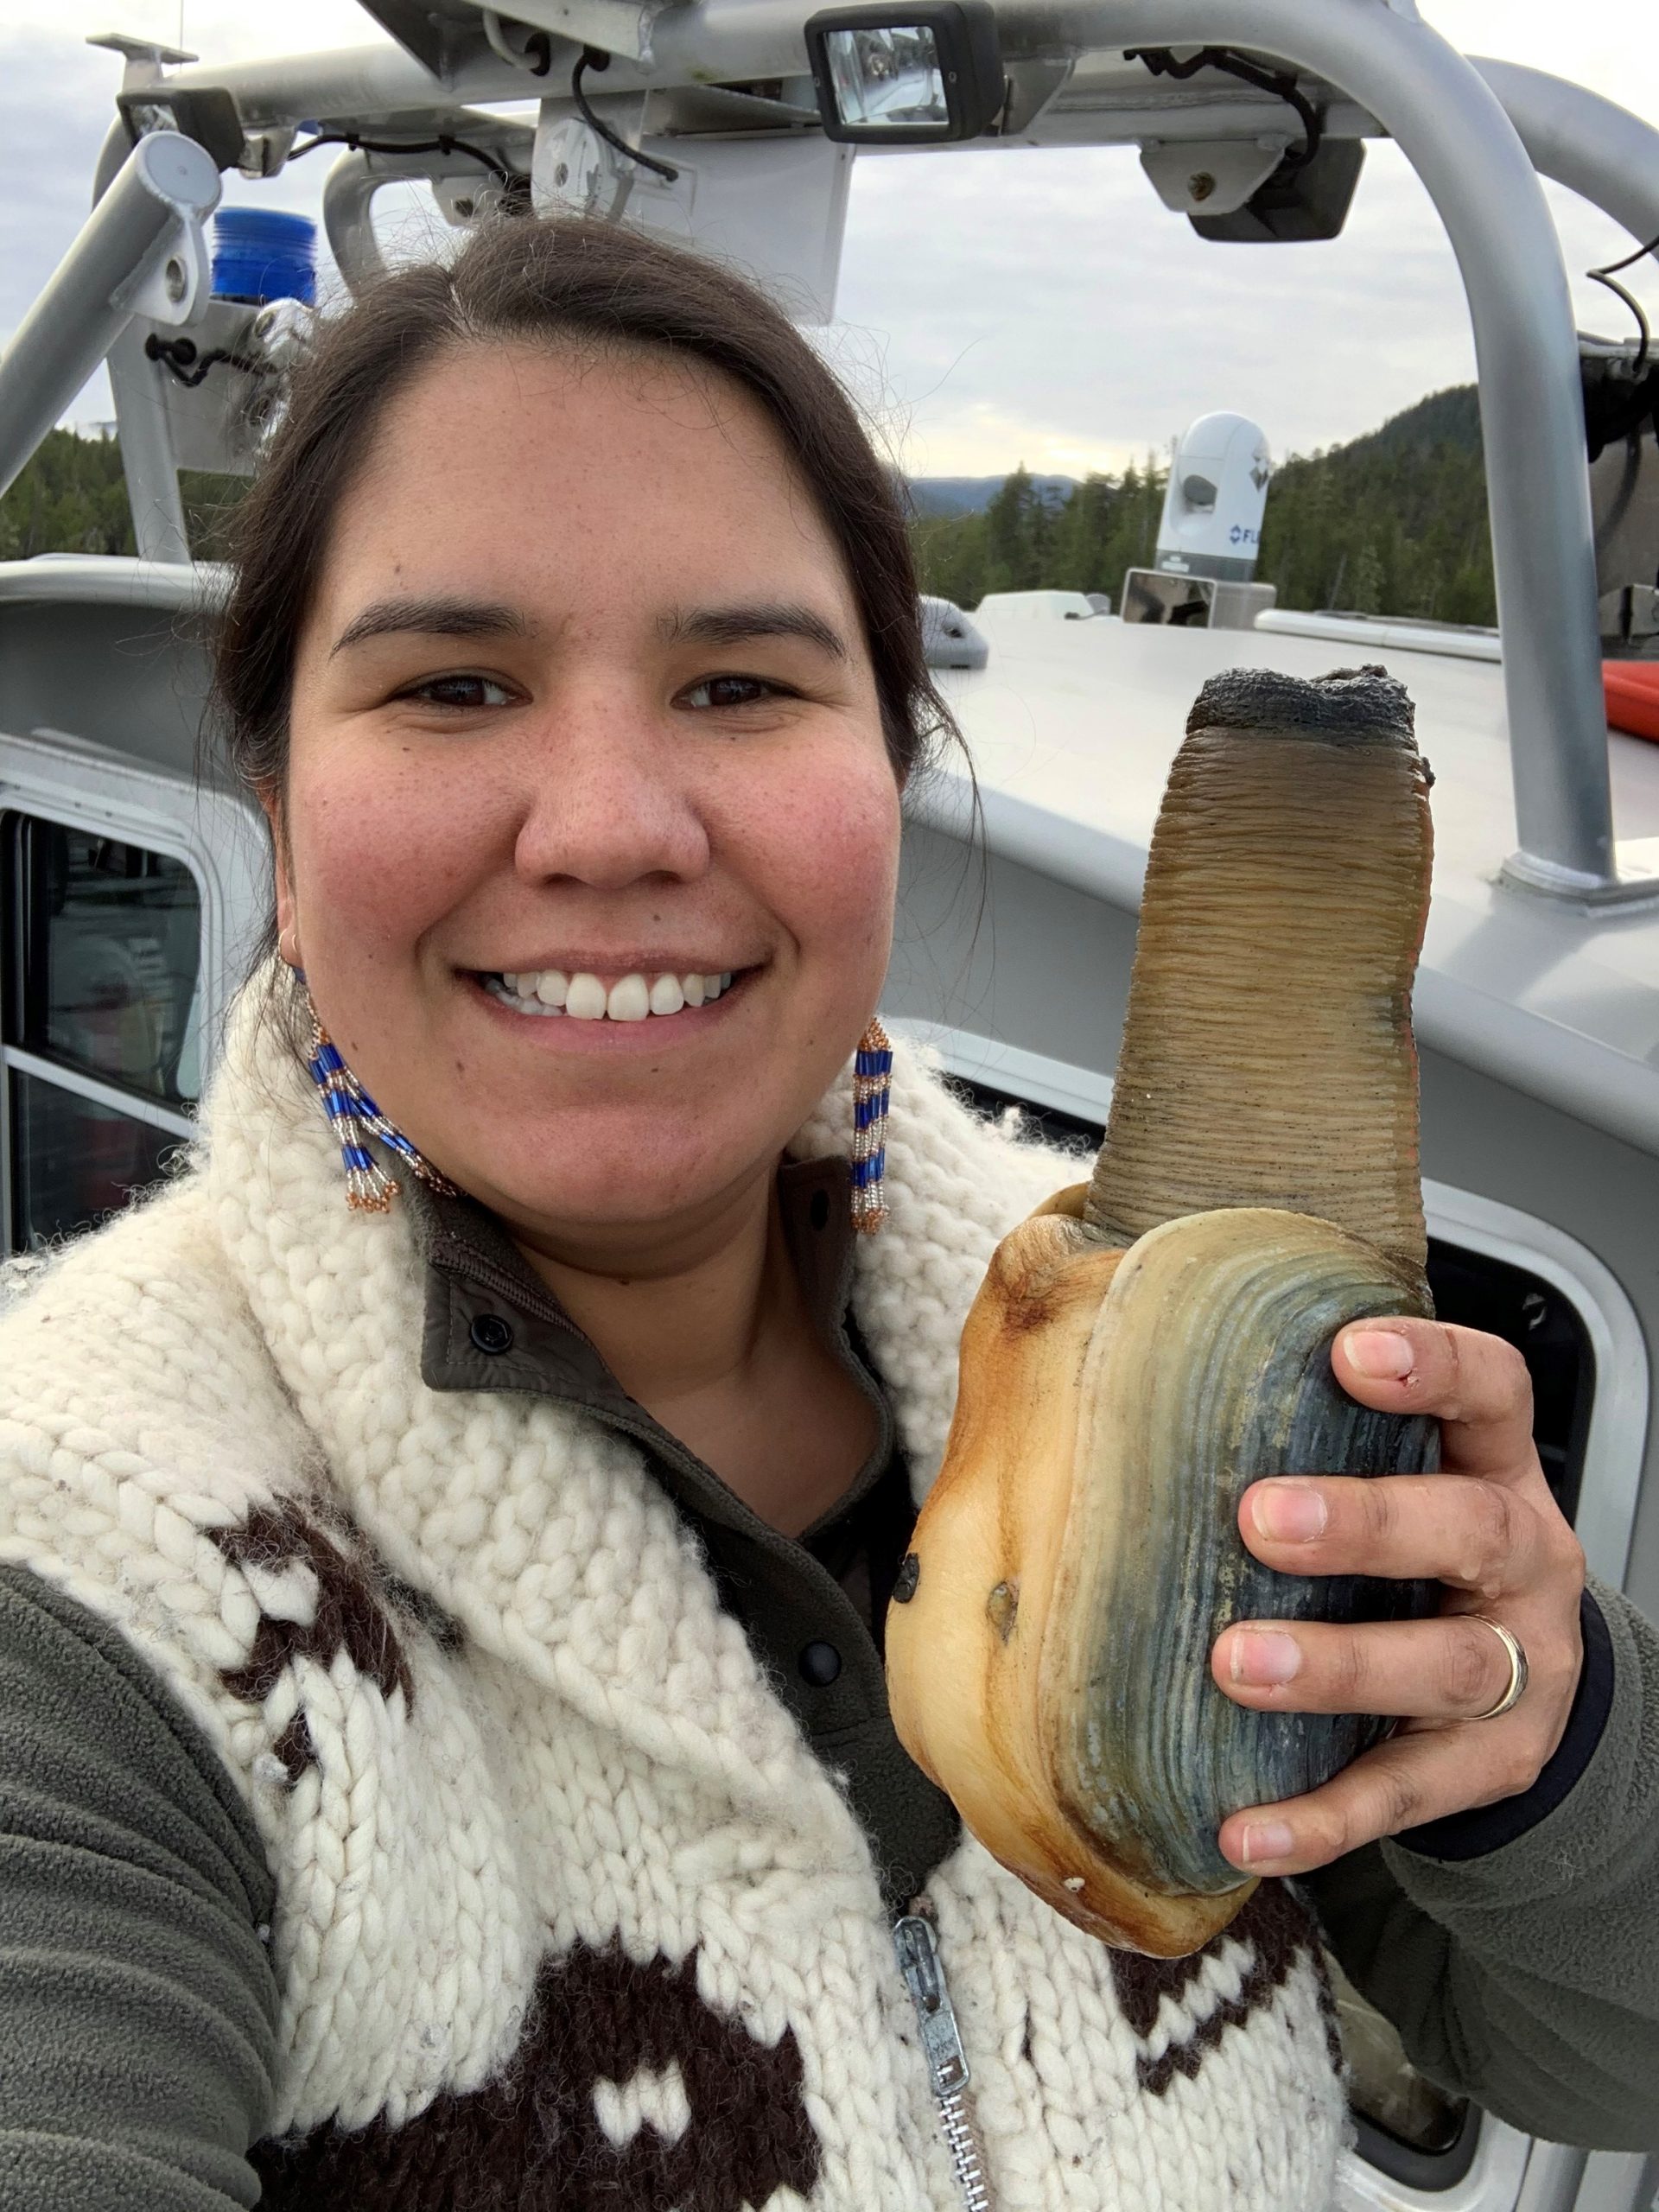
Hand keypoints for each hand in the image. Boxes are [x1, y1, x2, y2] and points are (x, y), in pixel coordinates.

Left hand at [1209, 1318, 1585, 1877]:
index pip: (1491, 1392)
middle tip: (1262, 1518)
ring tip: (1235, 1664)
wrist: (1524, 1683)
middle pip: (1471, 1530)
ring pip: (1446, 1667)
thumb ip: (1313, 1424)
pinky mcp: (1489, 1768)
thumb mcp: (1403, 1473)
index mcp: (1495, 1467)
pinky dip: (1323, 1818)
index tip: (1350, 1352)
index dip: (1434, 1366)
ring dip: (1337, 1665)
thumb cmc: (1419, 1553)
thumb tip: (1137, 1354)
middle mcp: (1524, 1562)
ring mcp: (1520, 1670)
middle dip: (1368, 1522)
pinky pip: (1404, 1795)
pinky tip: (1246, 1829)